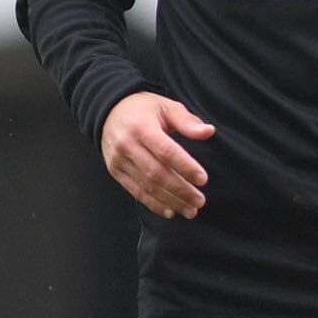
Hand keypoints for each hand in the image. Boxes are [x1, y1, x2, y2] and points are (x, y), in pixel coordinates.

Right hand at [101, 92, 213, 219]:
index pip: (165, 151)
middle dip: (180, 190)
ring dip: (170, 201)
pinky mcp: (115, 171)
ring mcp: (118, 160)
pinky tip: (170, 211)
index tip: (203, 179)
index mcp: (141, 126)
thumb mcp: (165, 106)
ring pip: (147, 186)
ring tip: (190, 210)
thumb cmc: (143, 109)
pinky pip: (135, 191)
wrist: (108, 111)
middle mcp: (127, 145)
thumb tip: (209, 131)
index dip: (185, 166)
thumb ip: (186, 121)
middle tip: (200, 201)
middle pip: (156, 173)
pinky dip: (153, 204)